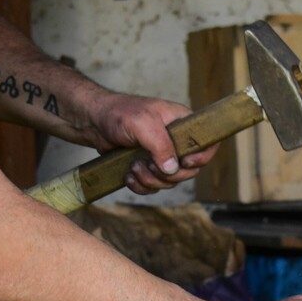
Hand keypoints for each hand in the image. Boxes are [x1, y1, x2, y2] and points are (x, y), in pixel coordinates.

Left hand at [85, 92, 217, 194]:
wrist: (94, 122)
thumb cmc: (119, 114)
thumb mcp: (143, 124)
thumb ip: (161, 145)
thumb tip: (173, 169)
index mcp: (183, 123)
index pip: (207, 143)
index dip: (201, 157)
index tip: (184, 162)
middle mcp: (177, 140)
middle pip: (189, 170)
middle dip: (168, 175)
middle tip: (148, 165)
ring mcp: (163, 155)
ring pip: (171, 181)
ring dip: (151, 181)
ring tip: (134, 167)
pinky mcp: (149, 167)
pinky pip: (155, 186)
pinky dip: (142, 186)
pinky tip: (129, 176)